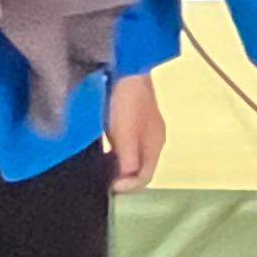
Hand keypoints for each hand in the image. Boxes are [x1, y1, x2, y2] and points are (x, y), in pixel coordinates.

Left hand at [104, 72, 166, 190]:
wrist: (126, 70)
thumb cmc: (127, 106)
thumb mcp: (127, 138)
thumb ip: (128, 162)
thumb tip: (124, 185)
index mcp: (155, 145)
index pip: (146, 177)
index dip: (128, 187)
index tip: (109, 186)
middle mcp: (153, 139)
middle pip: (140, 168)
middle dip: (123, 177)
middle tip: (103, 179)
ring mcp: (144, 128)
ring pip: (132, 157)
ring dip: (118, 166)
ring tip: (100, 167)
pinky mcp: (133, 120)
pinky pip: (126, 145)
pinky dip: (115, 153)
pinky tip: (103, 149)